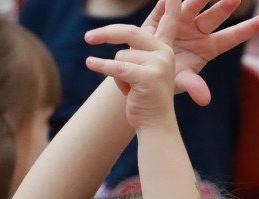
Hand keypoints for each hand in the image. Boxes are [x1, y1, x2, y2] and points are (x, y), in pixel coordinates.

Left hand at [85, 0, 179, 129]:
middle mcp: (164, 54)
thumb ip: (143, 50)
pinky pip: (116, 66)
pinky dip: (101, 66)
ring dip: (116, 74)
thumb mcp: (146, 71)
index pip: (167, 22)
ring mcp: (158, 65)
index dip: (170, 6)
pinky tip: (90, 63)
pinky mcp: (146, 77)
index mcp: (165, 50)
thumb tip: (142, 28)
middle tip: (88, 37)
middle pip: (130, 33)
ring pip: (120, 56)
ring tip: (129, 89)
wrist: (155, 125)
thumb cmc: (146, 98)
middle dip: (107, 34)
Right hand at [87, 0, 258, 106]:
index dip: (248, 28)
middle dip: (225, 6)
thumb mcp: (181, 82)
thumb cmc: (166, 79)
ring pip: (192, 5)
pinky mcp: (161, 15)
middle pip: (214, 16)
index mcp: (208, 47)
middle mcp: (197, 30)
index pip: (232, 37)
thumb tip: (205, 100)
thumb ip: (193, 86)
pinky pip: (166, 4)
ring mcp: (181, 21)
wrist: (140, 69)